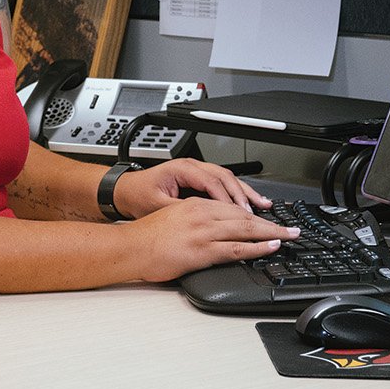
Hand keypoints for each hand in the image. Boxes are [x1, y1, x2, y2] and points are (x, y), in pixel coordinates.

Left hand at [114, 157, 270, 218]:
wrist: (125, 190)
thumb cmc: (138, 196)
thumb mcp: (157, 206)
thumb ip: (180, 211)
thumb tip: (202, 221)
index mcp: (182, 169)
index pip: (213, 183)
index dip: (229, 199)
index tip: (243, 215)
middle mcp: (192, 167)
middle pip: (226, 178)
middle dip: (245, 195)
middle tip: (261, 212)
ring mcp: (197, 171)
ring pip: (228, 180)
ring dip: (246, 193)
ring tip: (264, 206)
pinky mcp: (199, 180)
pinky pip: (223, 184)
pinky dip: (238, 194)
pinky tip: (250, 203)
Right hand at [126, 197, 295, 281]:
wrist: (130, 247)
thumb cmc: (146, 237)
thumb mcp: (174, 219)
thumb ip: (196, 221)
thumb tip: (215, 230)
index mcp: (195, 205)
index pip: (233, 206)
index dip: (256, 213)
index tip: (270, 219)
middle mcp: (202, 214)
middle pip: (245, 216)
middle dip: (271, 222)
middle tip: (291, 228)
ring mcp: (203, 232)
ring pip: (245, 229)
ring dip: (271, 233)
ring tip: (288, 237)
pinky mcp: (202, 250)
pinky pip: (237, 248)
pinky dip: (257, 247)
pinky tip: (270, 247)